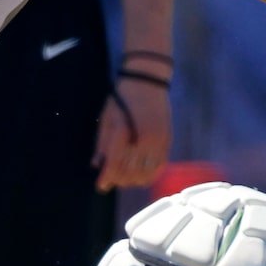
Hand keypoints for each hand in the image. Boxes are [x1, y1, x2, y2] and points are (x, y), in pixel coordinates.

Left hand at [92, 75, 170, 189]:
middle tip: (111, 179)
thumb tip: (97, 165)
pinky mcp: (167, 140)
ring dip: (133, 179)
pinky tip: (141, 172)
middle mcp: (144, 139)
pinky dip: (149, 174)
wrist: (148, 80)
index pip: (115, 165)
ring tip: (125, 176)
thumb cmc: (123, 96)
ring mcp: (159, 141)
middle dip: (119, 179)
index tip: (100, 186)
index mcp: (125, 132)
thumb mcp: (107, 117)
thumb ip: (103, 143)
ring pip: (146, 174)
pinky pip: (160, 166)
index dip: (106, 178)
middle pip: (130, 173)